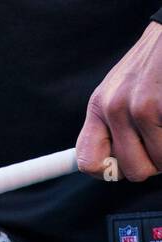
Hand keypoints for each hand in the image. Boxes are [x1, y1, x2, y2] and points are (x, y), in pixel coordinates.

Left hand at [77, 21, 161, 181]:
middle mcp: (114, 109)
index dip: (107, 173)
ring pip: (159, 160)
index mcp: (98, 108)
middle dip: (152, 163)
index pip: (87, 161)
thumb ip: (112, 125)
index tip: (122, 169)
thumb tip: (110, 166)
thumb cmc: (150, 66)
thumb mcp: (118, 91)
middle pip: (132, 170)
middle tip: (159, 145)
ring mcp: (140, 107)